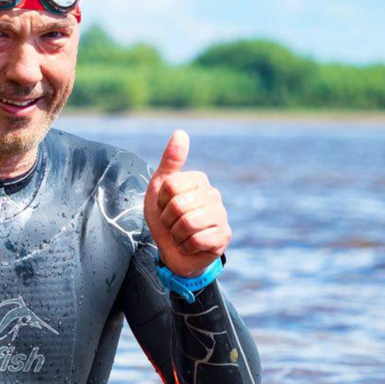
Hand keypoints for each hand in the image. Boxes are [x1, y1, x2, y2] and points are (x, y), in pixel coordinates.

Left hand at [143, 129, 230, 277]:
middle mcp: (214, 194)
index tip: (165, 207)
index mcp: (199, 179)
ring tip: (181, 234)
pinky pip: (197, 240)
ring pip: (187, 223)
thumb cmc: (166, 218)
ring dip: (176, 235)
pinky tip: (190, 245)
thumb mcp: (160, 188)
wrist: (173, 251)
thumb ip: (170, 161)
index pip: (170, 186)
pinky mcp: (223, 237)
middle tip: (172, 224)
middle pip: (177, 205)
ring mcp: (221, 215)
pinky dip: (186, 246)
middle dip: (167, 220)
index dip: (161, 201)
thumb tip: (180, 132)